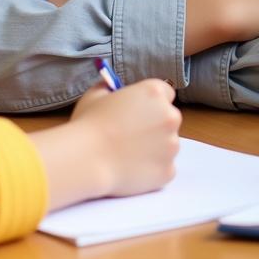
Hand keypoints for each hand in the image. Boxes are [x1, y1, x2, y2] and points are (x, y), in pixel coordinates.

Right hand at [29, 79, 180, 209]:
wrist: (86, 160)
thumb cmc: (89, 124)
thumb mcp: (96, 95)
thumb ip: (109, 88)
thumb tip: (111, 88)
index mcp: (155, 92)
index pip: (165, 93)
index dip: (151, 103)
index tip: (139, 113)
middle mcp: (170, 116)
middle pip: (169, 119)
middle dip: (155, 126)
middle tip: (131, 136)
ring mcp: (172, 145)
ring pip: (168, 145)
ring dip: (155, 148)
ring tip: (128, 155)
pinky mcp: (168, 171)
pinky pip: (164, 168)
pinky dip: (152, 170)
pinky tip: (132, 170)